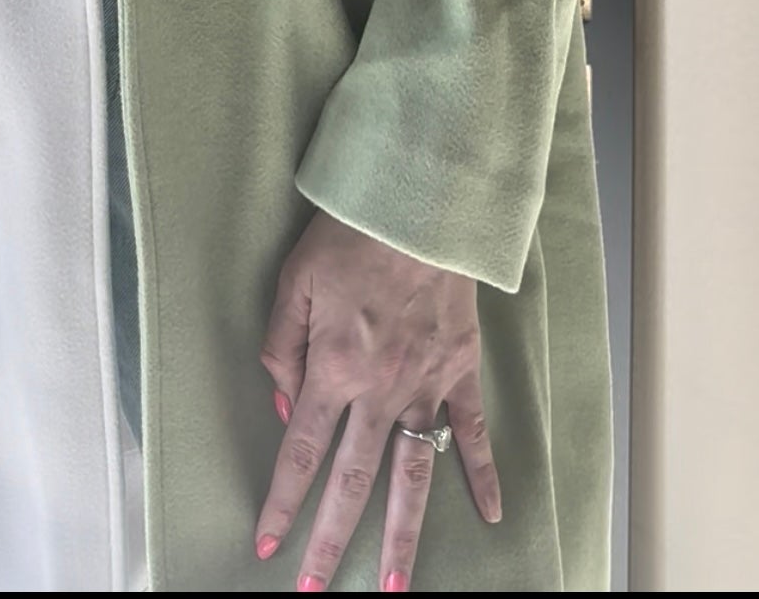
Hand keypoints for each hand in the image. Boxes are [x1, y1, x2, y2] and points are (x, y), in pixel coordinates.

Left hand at [255, 210, 500, 591]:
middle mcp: (379, 389)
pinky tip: (491, 515)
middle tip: (315, 593)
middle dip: (331, 543)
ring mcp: (426, 383)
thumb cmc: (347, 233)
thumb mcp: (292, 283)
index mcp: (333, 368)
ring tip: (393, 585)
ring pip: (413, 475)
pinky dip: (483, 473)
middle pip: (352, 482)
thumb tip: (287, 411)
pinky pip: (473, 431)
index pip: (299, 453)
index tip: (266, 548)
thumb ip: (281, 351)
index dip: (282, 504)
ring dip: (403, 535)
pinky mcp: (461, 368)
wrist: (416, 200)